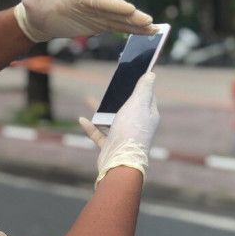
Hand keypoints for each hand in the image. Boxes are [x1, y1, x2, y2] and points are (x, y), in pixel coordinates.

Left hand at [13, 0, 154, 42]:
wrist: (37, 18)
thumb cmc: (35, 2)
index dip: (114, 4)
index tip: (129, 8)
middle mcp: (93, 2)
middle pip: (115, 9)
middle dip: (131, 15)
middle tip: (148, 20)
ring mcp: (98, 13)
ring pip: (120, 19)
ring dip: (137, 24)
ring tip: (154, 28)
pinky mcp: (99, 24)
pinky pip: (118, 27)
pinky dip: (133, 30)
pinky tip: (148, 33)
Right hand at [78, 72, 159, 186]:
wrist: (120, 160)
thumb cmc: (131, 130)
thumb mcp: (138, 104)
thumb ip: (143, 88)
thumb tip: (151, 74)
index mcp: (147, 115)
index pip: (146, 97)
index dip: (140, 86)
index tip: (131, 76)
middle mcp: (137, 126)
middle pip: (127, 108)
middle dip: (117, 98)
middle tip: (109, 87)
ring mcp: (123, 136)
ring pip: (112, 120)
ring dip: (101, 111)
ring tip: (90, 100)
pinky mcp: (111, 145)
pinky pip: (99, 134)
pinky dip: (91, 127)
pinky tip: (83, 120)